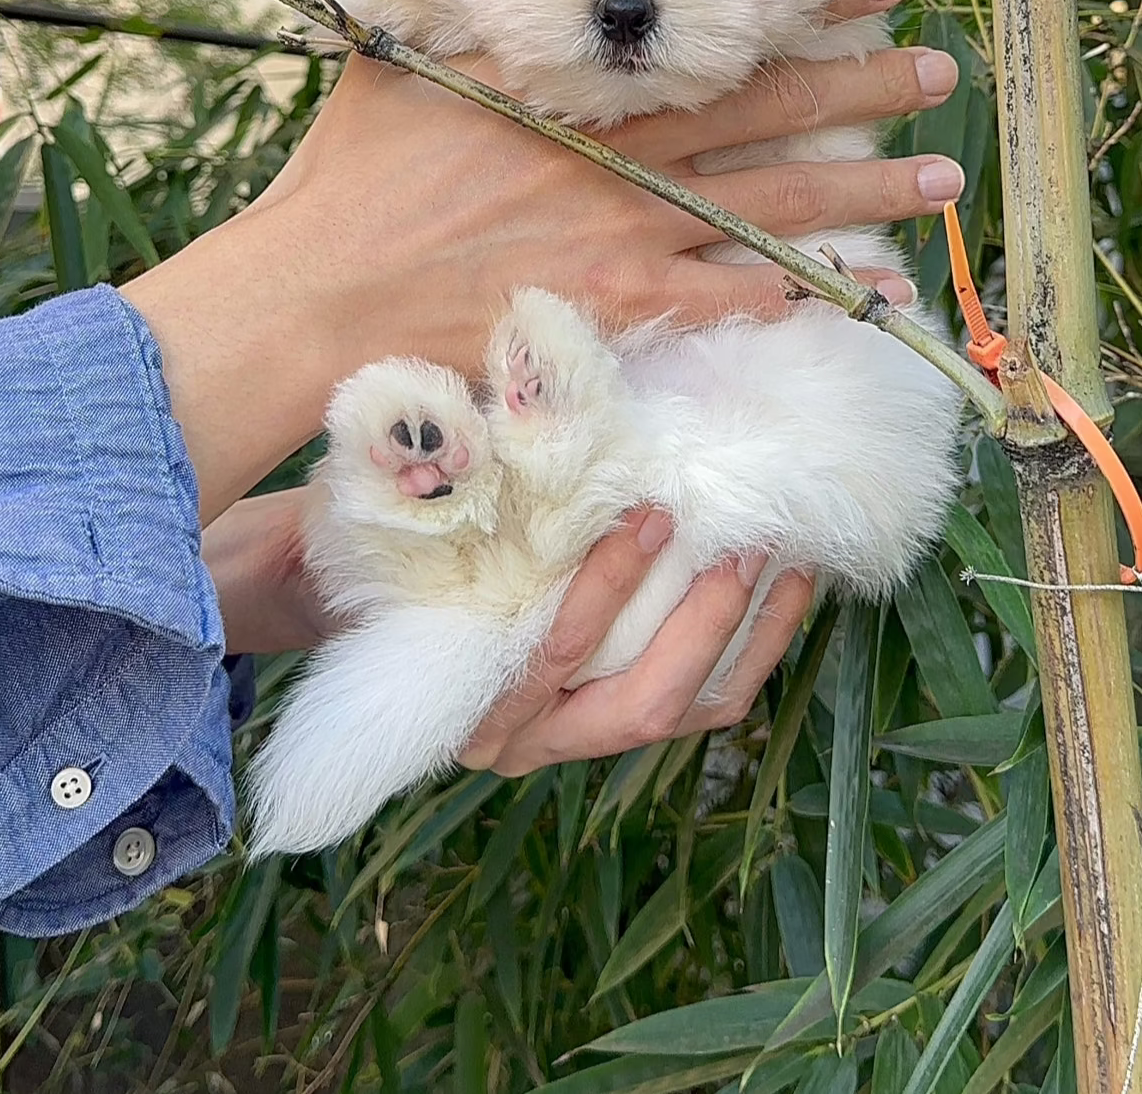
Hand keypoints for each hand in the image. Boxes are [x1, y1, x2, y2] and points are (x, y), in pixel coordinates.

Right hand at [127, 0, 962, 519]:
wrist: (317, 290)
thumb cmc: (348, 176)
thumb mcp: (397, 59)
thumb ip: (449, 10)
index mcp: (574, 82)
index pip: (711, 31)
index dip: (799, 6)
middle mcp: (614, 150)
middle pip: (762, 112)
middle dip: (860, 87)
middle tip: (940, 66)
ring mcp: (620, 231)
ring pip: (766, 206)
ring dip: (861, 194)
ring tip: (939, 184)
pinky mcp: (609, 307)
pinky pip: (720, 300)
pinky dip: (790, 296)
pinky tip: (857, 295)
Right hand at [203, 493, 815, 767]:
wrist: (354, 608)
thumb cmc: (385, 557)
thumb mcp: (408, 527)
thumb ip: (445, 488)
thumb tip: (518, 402)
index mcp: (463, 697)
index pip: (549, 657)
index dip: (604, 594)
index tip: (647, 516)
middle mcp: (518, 740)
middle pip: (635, 707)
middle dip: (699, 627)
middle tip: (740, 546)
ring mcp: (572, 739)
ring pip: (678, 714)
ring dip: (740, 639)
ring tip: (779, 558)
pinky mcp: (617, 723)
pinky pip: (703, 708)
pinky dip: (753, 651)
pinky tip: (788, 589)